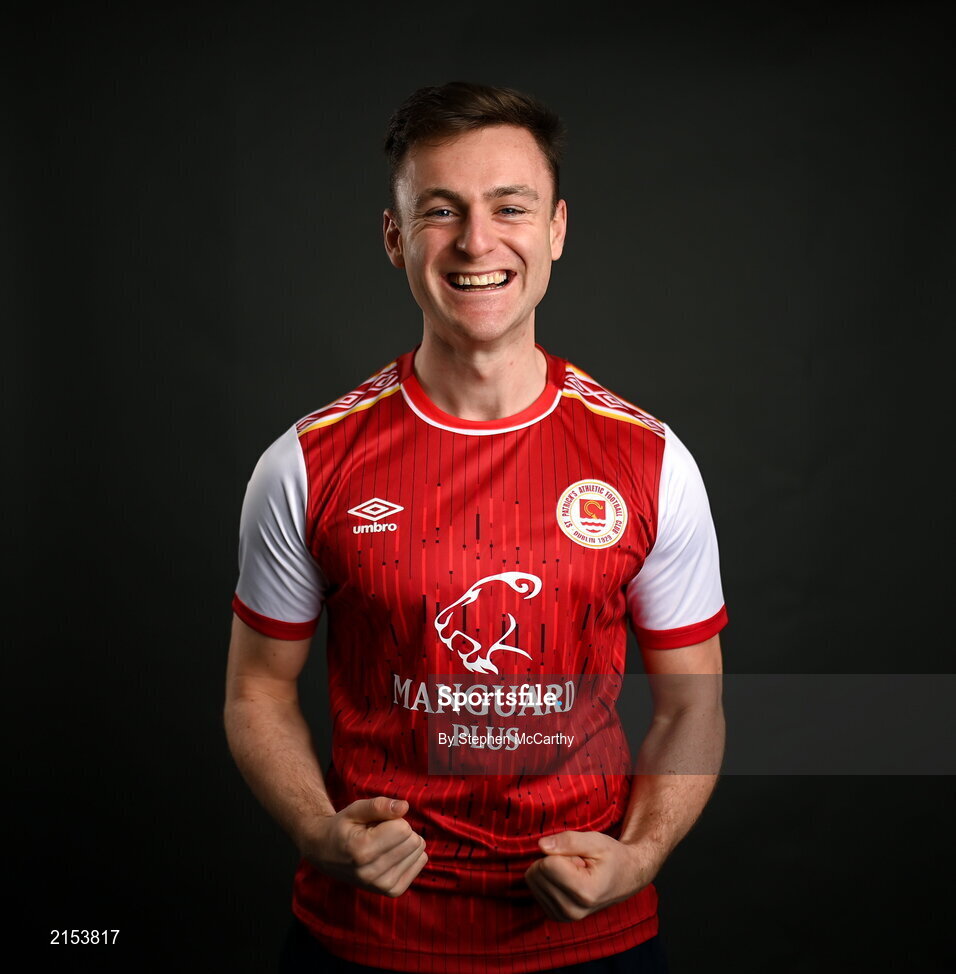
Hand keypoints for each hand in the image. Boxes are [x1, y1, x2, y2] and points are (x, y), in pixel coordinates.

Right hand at [300, 796, 426, 896]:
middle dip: (402, 830)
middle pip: (413, 842)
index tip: (377, 823)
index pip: (403, 829)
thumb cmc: (343, 827)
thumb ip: (378, 806)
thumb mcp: (355, 810)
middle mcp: (371, 873)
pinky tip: (392, 854)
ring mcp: (381, 886)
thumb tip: (405, 807)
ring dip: (405, 843)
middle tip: (381, 833)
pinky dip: (410, 854)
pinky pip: (419, 863)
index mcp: (361, 850)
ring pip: (419, 853)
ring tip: (382, 845)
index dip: (394, 819)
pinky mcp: (391, 891)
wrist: (326, 854)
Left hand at [524, 831, 652, 921]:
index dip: (561, 851)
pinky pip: (535, 889)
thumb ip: (568, 841)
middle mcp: (572, 910)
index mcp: (585, 892)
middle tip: (578, 863)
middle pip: (537, 873)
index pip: (547, 864)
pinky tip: (569, 880)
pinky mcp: (556, 916)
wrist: (626, 878)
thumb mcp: (596, 841)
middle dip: (554, 860)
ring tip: (575, 871)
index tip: (580, 857)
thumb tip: (541, 846)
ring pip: (533, 880)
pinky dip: (549, 879)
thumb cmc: (612, 857)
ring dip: (551, 870)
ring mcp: (563, 916)